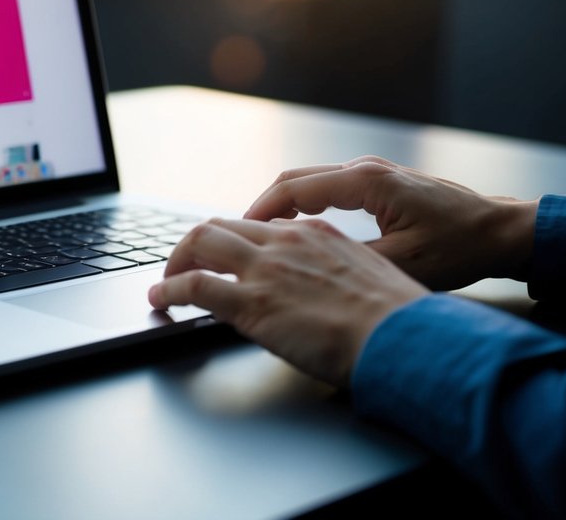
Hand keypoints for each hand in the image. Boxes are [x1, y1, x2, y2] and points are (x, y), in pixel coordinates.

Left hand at [148, 217, 426, 386]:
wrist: (405, 340)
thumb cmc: (399, 324)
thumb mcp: (370, 282)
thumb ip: (338, 277)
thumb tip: (325, 294)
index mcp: (319, 235)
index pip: (263, 227)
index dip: (238, 241)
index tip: (228, 256)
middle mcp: (287, 242)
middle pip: (223, 224)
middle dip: (197, 243)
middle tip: (185, 264)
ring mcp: (265, 269)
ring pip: (200, 241)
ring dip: (176, 260)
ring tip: (166, 279)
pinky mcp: (251, 302)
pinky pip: (194, 284)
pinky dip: (169, 288)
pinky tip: (160, 299)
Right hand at [243, 156, 538, 289]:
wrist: (502, 230)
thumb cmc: (461, 247)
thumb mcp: (402, 264)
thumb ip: (350, 262)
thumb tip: (302, 271)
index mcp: (365, 183)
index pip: (293, 189)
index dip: (259, 211)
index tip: (235, 233)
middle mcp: (364, 171)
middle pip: (294, 179)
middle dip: (261, 206)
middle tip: (236, 234)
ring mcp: (371, 173)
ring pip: (309, 180)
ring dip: (281, 205)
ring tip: (258, 235)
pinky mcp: (379, 184)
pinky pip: (326, 187)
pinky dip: (302, 205)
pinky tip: (296, 229)